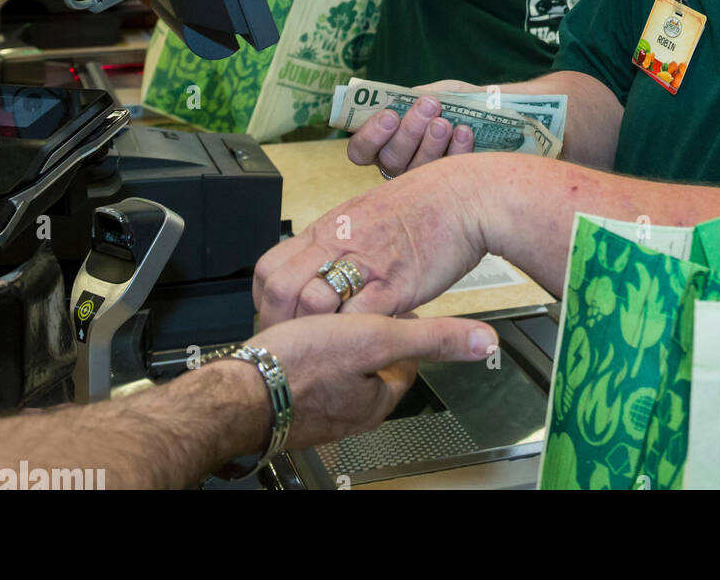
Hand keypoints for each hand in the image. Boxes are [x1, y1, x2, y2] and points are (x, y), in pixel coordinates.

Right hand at [244, 312, 497, 450]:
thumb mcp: (377, 337)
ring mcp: (317, 409)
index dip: (401, 325)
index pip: (407, 360)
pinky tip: (298, 338)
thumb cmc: (301, 366)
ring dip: (336, 342)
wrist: (236, 388)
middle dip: (366, 334)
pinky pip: (308, 372)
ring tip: (325, 321)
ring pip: (339, 367)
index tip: (391, 307)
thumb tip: (483, 341)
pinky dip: (307, 352)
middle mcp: (350, 412)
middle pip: (373, 364)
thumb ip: (431, 337)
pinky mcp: (288, 401)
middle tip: (354, 311)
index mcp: (377, 400)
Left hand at [253, 159, 483, 326]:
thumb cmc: (426, 205)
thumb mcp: (367, 215)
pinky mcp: (395, 284)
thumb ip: (341, 243)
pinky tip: (364, 346)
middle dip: (280, 324)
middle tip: (295, 346)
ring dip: (316, 333)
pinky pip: (359, 319)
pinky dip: (356, 339)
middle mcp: (338, 242)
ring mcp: (365, 263)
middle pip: (280, 289)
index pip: (269, 268)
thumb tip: (325, 271)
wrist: (466, 195)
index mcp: (328, 227)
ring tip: (328, 350)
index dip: (266, 301)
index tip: (278, 320)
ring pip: (313, 304)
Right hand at [345, 84, 479, 174]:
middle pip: (390, 159)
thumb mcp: (430, 92)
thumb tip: (406, 100)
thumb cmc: (449, 101)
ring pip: (417, 170)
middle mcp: (396, 166)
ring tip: (444, 122)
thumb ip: (414, 97)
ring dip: (430, 143)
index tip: (390, 115)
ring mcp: (421, 181)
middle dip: (409, 131)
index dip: (370, 136)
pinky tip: (464, 131)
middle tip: (428, 106)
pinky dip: (457, 151)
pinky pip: (449, 175)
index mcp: (381, 143)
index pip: (360, 151)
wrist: (488, 111)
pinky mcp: (450, 186)